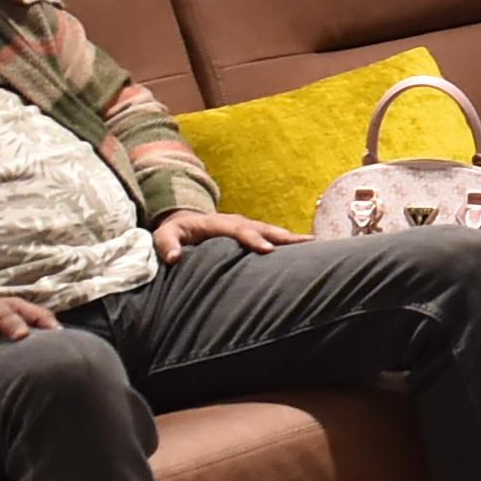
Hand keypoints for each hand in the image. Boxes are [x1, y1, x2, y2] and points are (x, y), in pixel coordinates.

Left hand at [154, 207, 296, 261]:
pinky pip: (273, 236)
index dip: (253, 239)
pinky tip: (308, 248)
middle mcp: (237, 222)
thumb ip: (167, 245)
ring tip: (317, 243)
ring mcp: (247, 227)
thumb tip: (174, 258)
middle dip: (285, 236)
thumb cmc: (175, 232)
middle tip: (307, 243)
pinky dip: (290, 242)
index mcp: (218, 223)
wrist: (184, 222)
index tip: (268, 250)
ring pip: (273, 231)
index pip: (238, 230)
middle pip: (264, 228)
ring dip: (293, 238)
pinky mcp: (252, 234)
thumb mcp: (164, 236)